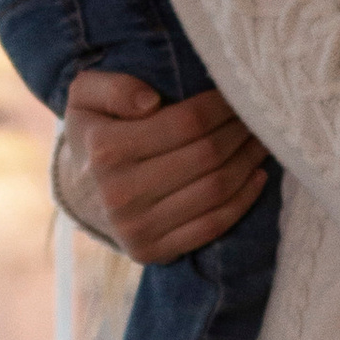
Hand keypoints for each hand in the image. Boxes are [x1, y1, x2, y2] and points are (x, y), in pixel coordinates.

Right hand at [56, 70, 268, 263]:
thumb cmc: (94, 133)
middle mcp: (119, 192)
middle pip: (206, 156)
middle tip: (258, 115)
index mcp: (106, 149)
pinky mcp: (151, 252)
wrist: (77, 191)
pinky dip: (243, 201)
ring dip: (248, 163)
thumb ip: (114, 87)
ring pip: (215, 190)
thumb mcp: (86, 96)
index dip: (221, 107)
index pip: (186, 123)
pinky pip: (212, 226)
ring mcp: (136, 227)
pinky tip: (256, 177)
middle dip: (240, 132)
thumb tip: (150, 101)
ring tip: (261, 141)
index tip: (237, 94)